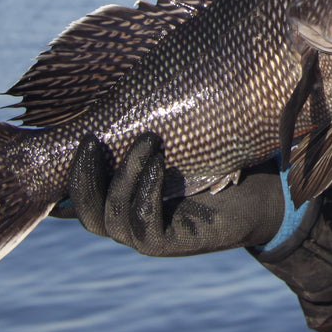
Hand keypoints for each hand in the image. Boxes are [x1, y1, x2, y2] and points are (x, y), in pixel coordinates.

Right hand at [53, 132, 285, 255]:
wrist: (263, 191)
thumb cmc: (219, 159)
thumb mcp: (177, 140)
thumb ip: (147, 126)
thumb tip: (125, 86)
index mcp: (120, 196)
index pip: (76, 192)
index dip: (68, 170)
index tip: (77, 134)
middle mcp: (125, 221)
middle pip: (84, 209)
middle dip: (82, 175)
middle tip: (92, 139)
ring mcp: (144, 237)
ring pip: (110, 217)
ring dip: (122, 175)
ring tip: (147, 141)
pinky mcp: (168, 245)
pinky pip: (142, 223)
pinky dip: (145, 192)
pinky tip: (159, 166)